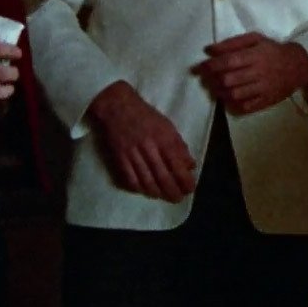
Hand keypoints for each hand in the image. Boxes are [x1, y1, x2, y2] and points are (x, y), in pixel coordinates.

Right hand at [86, 81, 196, 201]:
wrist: (117, 107)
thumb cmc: (146, 116)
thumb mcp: (168, 126)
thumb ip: (179, 146)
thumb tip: (191, 165)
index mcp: (164, 138)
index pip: (178, 165)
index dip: (185, 180)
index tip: (190, 189)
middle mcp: (149, 148)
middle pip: (163, 176)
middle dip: (173, 191)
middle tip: (178, 198)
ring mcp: (133, 154)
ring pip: (147, 181)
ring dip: (158, 193)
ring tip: (164, 197)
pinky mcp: (119, 158)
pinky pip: (130, 179)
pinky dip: (139, 188)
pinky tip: (146, 191)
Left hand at [193, 33, 307, 114]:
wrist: (299, 65)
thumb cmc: (273, 50)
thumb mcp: (255, 39)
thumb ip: (232, 43)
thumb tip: (209, 49)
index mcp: (256, 55)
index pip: (229, 61)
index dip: (211, 65)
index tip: (200, 67)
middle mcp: (259, 73)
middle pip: (229, 80)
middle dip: (212, 80)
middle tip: (205, 78)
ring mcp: (263, 89)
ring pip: (235, 95)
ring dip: (220, 92)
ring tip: (214, 88)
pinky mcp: (267, 101)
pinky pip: (246, 107)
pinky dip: (233, 105)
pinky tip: (227, 98)